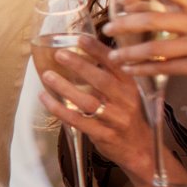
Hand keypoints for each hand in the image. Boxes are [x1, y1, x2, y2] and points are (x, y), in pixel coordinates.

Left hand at [37, 35, 155, 177]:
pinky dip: (59, 109)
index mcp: (130, 86)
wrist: (140, 148)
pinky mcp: (102, 134)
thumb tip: (84, 50)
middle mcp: (125, 101)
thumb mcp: (126, 92)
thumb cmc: (127, 114)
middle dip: (80, 66)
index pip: (115, 65)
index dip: (98, 51)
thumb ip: (110, 75)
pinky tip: (45, 98)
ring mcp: (114, 119)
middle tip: (60, 54)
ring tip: (48, 75)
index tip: (80, 38)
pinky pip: (77, 120)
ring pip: (88, 102)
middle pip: (102, 81)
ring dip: (65, 88)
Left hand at [106, 0, 186, 105]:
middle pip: (152, 19)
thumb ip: (184, 10)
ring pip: (154, 48)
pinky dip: (143, 69)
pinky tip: (130, 70)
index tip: (121, 0)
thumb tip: (142, 4)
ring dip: (129, 52)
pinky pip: (163, 68)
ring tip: (114, 56)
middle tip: (107, 30)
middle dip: (123, 25)